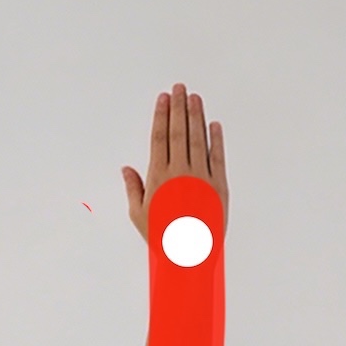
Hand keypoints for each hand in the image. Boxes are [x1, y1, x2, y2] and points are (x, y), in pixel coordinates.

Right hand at [122, 84, 227, 242]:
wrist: (189, 257)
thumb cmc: (162, 238)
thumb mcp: (139, 215)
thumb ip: (133, 188)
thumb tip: (126, 168)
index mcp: (159, 177)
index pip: (160, 137)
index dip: (161, 115)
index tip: (163, 98)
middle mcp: (179, 173)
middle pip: (179, 132)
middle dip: (178, 107)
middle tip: (179, 88)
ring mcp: (201, 178)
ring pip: (198, 139)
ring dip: (196, 116)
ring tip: (195, 98)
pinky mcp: (219, 186)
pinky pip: (218, 157)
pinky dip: (216, 139)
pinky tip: (214, 125)